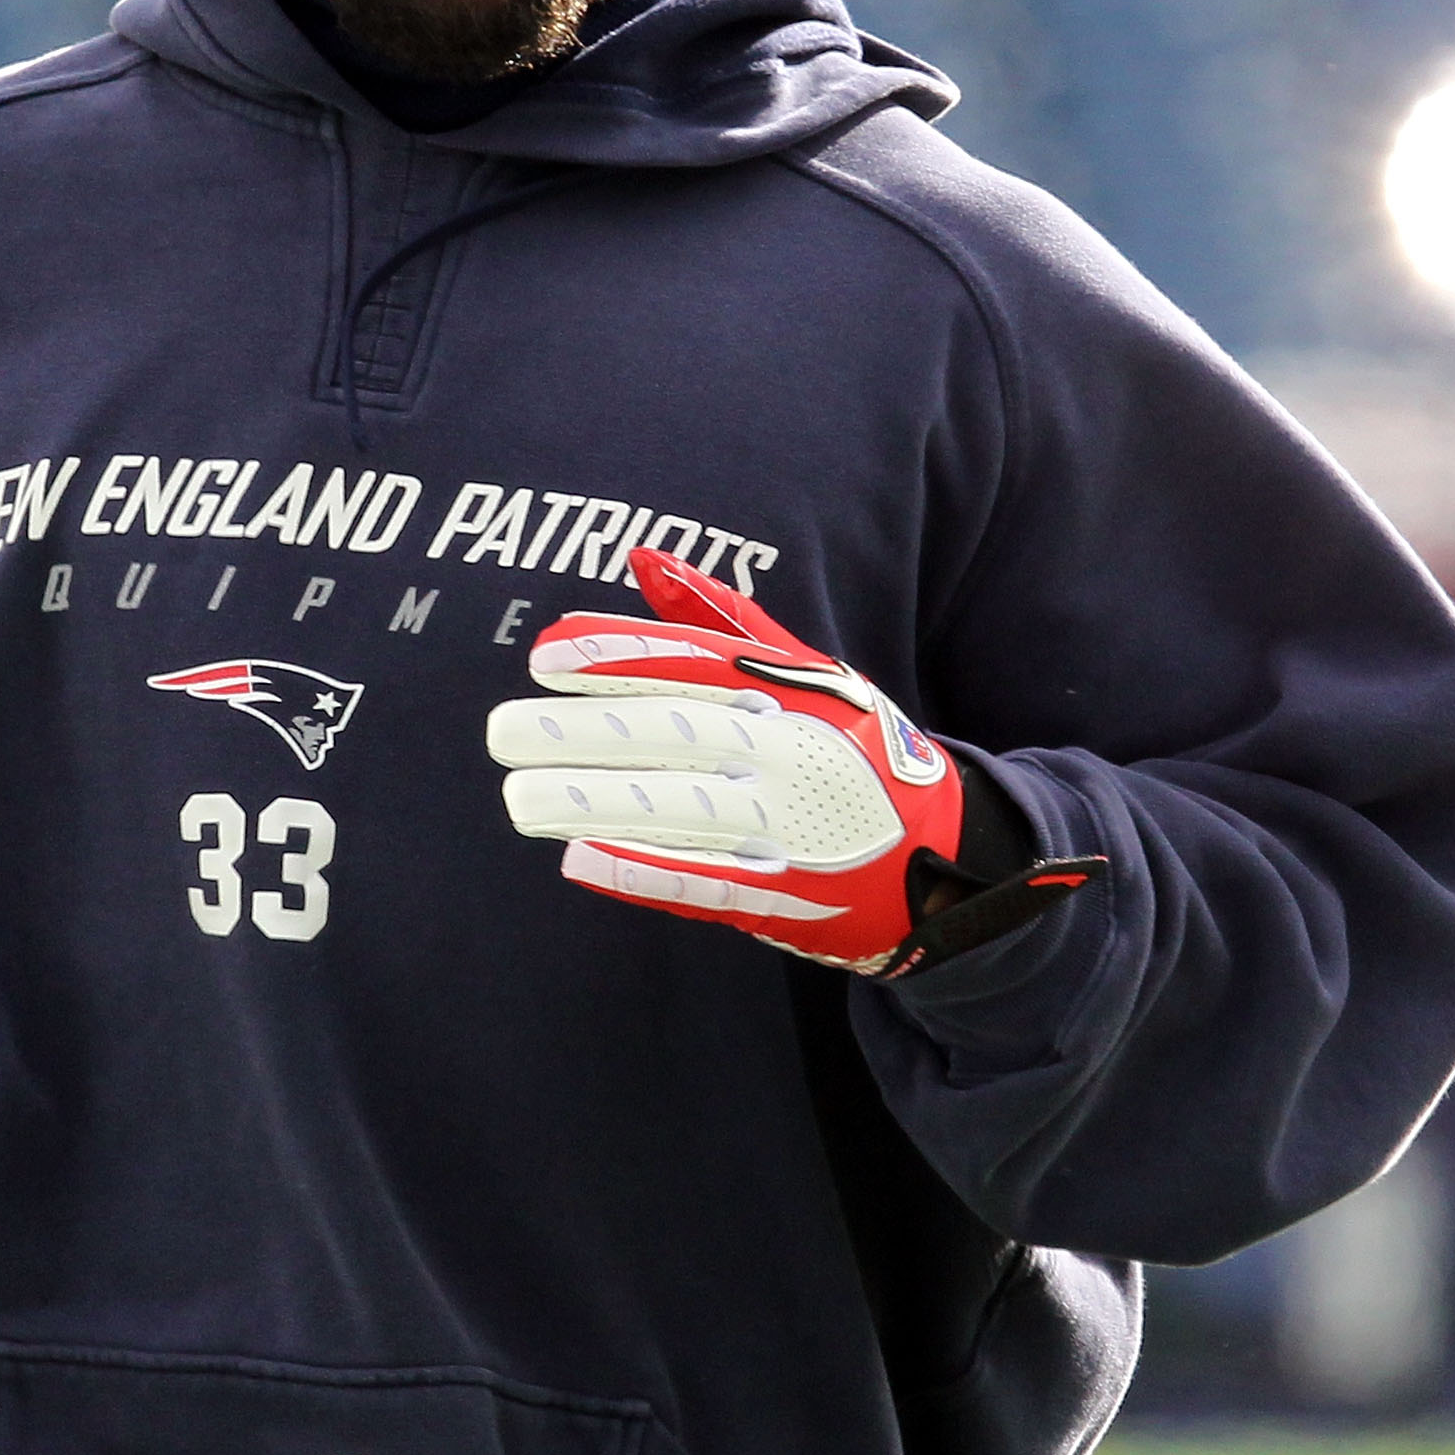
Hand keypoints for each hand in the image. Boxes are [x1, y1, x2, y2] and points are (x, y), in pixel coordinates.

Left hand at [487, 549, 1101, 976]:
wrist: (952, 855)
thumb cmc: (859, 750)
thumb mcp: (808, 673)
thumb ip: (720, 619)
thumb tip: (641, 557)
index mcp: (792, 693)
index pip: (694, 664)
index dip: (616, 656)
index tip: (543, 654)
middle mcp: (790, 752)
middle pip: (673, 734)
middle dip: (582, 731)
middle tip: (501, 730)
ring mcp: (789, 827)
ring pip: (678, 808)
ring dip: (593, 803)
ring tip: (518, 795)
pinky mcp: (787, 896)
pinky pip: (705, 880)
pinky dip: (643, 870)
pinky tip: (580, 859)